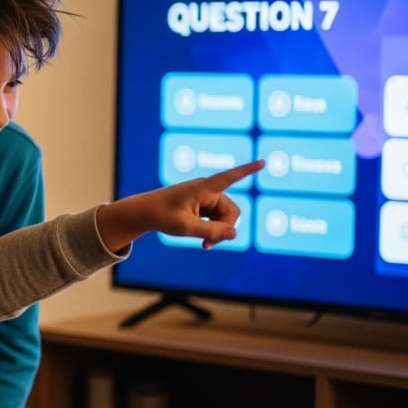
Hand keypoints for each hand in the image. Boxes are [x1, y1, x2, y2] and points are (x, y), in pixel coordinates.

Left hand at [96, 160, 264, 251]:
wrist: (145, 213)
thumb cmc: (162, 215)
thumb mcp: (186, 227)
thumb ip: (211, 232)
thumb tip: (235, 234)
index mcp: (203, 188)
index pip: (229, 177)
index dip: (247, 171)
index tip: (262, 162)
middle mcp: (207, 190)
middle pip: (232, 211)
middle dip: (225, 229)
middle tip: (209, 244)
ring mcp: (206, 198)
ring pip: (225, 218)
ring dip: (218, 232)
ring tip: (204, 245)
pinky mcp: (203, 206)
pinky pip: (218, 220)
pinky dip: (213, 231)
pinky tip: (204, 241)